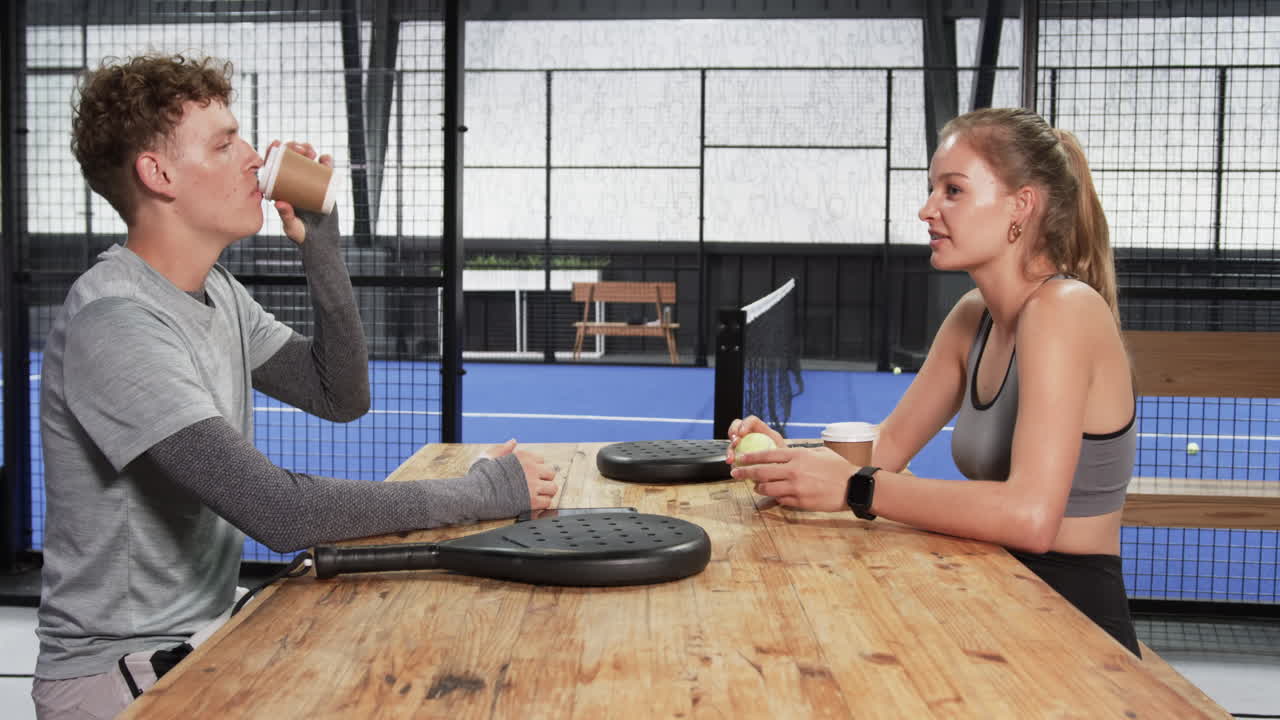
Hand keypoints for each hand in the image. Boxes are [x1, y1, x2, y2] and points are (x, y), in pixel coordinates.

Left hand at [268, 140, 331, 244]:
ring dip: (308, 151)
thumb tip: (280, 202)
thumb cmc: (302, 235)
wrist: (321, 241)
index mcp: (280, 188)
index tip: (277, 143)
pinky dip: (326, 162)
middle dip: (294, 148)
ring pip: (307, 161)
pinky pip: (325, 170)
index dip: (273, 152)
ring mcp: (309, 183)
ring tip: (311, 150)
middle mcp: (293, 182)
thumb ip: (286, 216)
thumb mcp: (292, 226)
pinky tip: (325, 157)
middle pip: (291, 159)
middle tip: (300, 149)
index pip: (273, 166)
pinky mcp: (324, 185)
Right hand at [484, 438, 559, 510]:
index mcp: (522, 457)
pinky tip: (535, 504)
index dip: (537, 468)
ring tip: (538, 495)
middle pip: (551, 473)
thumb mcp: (489, 456)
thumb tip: (513, 442)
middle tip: (537, 485)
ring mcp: (532, 485)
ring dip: (546, 492)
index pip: (542, 460)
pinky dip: (542, 504)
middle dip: (545, 479)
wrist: (475, 494)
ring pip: (552, 488)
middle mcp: (530, 469)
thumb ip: (503, 449)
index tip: (531, 474)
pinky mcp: (531, 501)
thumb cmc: (480, 476)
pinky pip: (547, 502)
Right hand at [724, 415, 785, 465]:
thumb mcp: (784, 456)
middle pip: (738, 426)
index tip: (742, 434)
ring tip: (731, 459)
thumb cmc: (787, 464)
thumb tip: (765, 457)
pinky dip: (731, 458)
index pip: (752, 421)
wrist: (784, 475)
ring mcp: (746, 445)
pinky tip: (731, 464)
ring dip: (730, 449)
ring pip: (733, 442)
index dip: (745, 424)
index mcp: (765, 432)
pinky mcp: (742, 456)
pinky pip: (733, 455)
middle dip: (733, 432)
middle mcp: (754, 436)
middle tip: (735, 443)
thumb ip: (775, 454)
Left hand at [730, 445, 853, 511]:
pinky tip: (774, 496)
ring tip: (756, 486)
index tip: (740, 458)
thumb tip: (785, 454)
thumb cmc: (838, 468)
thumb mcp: (819, 453)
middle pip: (761, 472)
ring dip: (759, 487)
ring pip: (767, 488)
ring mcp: (796, 488)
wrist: (853, 486)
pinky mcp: (800, 502)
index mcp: (798, 455)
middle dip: (744, 473)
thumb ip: (800, 454)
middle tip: (735, 473)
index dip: (750, 457)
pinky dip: (775, 498)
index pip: (767, 455)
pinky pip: (780, 500)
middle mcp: (794, 471)